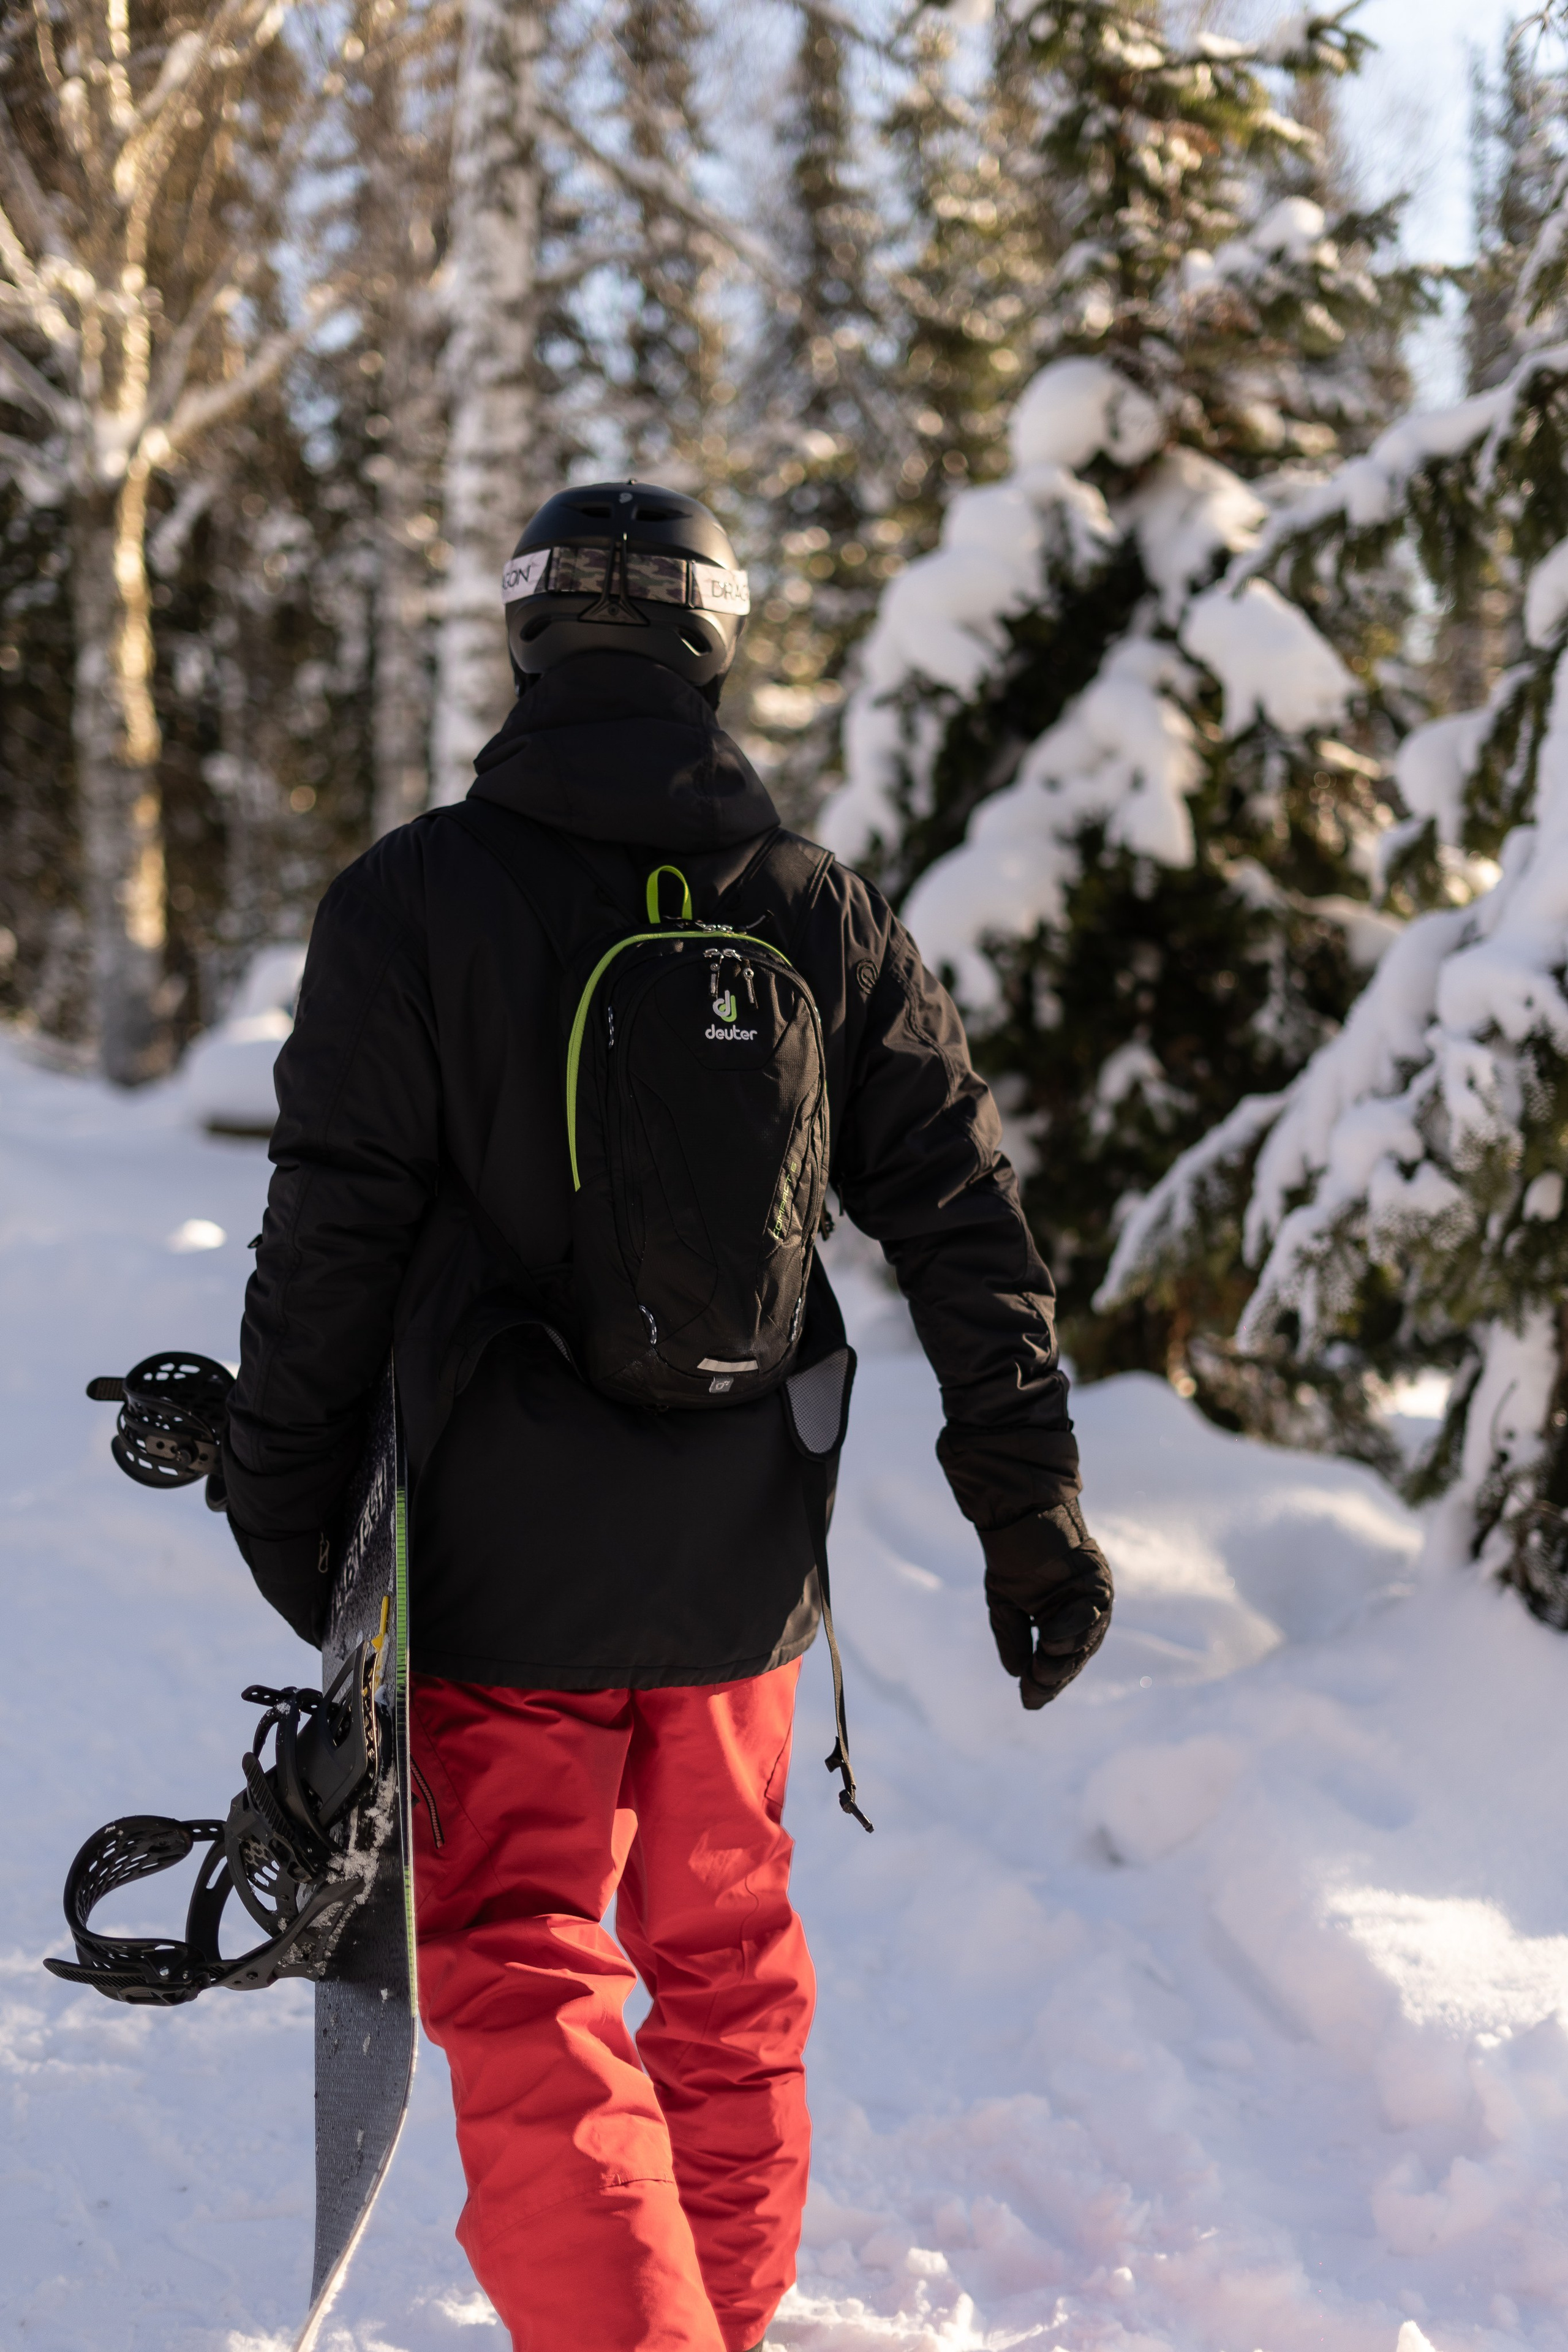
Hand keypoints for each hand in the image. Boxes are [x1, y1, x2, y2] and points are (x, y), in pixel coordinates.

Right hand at [980, 1495, 1112, 1710]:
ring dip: (1064, 1659)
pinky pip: (1093, 1613)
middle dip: (1055, 1678)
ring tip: (1041, 1671)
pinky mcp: (1099, 1581)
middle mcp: (1084, 1613)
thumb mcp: (1005, 1605)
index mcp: (1063, 1621)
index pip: (1059, 1661)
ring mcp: (1093, 1598)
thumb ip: (1014, 1639)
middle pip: (1076, 1657)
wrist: (1018, 1515)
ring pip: (1087, 1640)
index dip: (1046, 1683)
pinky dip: (1074, 1629)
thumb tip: (1017, 1675)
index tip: (1028, 1701)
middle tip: (1034, 1692)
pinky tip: (1052, 1641)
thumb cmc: (1013, 1557)